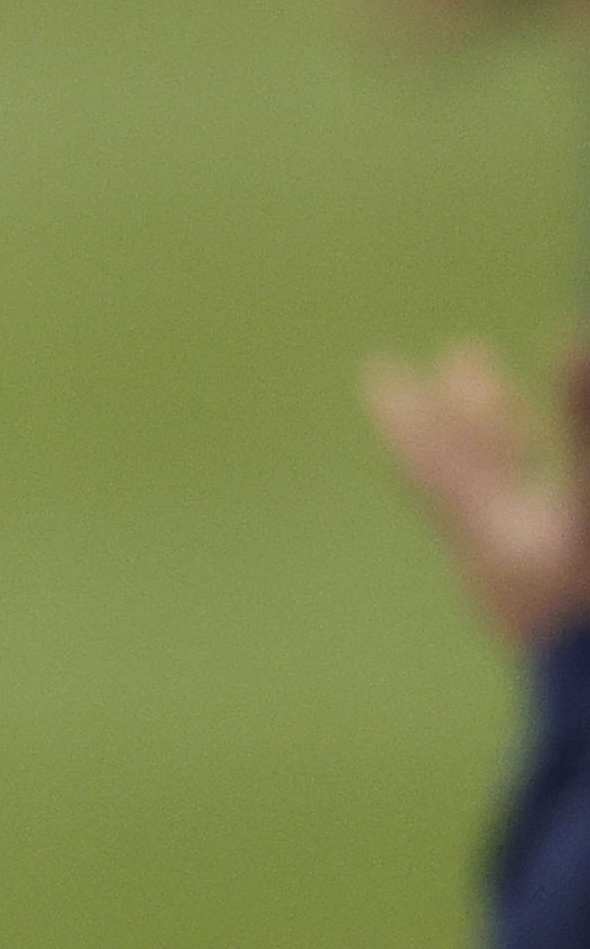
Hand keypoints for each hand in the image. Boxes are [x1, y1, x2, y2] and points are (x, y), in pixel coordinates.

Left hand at [363, 341, 589, 648]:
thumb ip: (588, 423)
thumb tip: (576, 339)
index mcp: (497, 542)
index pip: (441, 466)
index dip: (416, 414)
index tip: (378, 372)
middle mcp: (509, 564)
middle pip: (477, 476)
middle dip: (473, 416)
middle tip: (463, 357)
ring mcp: (544, 590)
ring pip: (524, 503)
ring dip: (522, 451)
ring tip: (520, 415)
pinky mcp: (574, 609)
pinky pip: (564, 531)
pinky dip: (562, 495)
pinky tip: (567, 504)